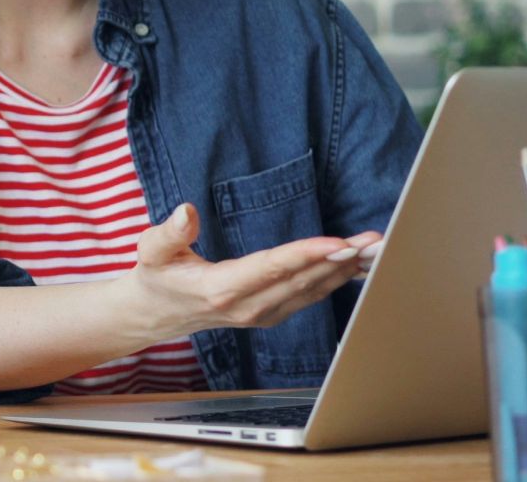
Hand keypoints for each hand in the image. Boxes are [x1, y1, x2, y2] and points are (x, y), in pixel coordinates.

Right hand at [118, 204, 379, 340]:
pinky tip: (357, 267)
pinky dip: (336, 281)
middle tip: (374, 241)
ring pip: (312, 291)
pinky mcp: (271, 314)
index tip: (337, 243)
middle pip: (302, 281)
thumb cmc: (156, 276)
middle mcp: (248, 307)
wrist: (156, 314)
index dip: (306, 255)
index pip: (271, 268)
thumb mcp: (150, 250)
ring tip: (376, 250)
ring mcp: (262, 315)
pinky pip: (310, 297)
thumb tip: (186, 210)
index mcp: (220, 288)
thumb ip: (169, 231)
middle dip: (341, 260)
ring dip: (346, 271)